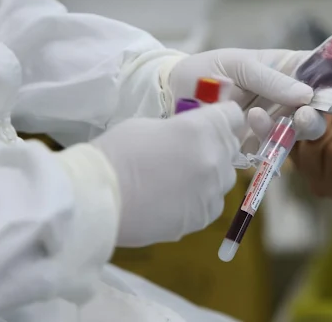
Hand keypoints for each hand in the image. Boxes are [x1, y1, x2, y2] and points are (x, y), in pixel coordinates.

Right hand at [91, 102, 243, 246]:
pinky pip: (213, 203)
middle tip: (189, 150)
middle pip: (231, 146)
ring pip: (225, 177)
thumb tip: (193, 133)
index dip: (221, 116)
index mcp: (202, 129)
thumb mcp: (152, 125)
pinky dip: (201, 200)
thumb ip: (182, 128)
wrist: (97, 199)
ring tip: (180, 178)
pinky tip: (176, 199)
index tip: (209, 121)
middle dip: (215, 144)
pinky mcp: (203, 216)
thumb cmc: (117, 153)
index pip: (234, 115)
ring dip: (210, 174)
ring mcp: (211, 190)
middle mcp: (214, 158)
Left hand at [167, 49, 331, 150]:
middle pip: (324, 104)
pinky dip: (269, 138)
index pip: (328, 68)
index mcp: (287, 68)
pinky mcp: (262, 144)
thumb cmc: (205, 71)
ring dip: (296, 127)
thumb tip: (307, 95)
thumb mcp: (237, 64)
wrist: (172, 97)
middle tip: (307, 112)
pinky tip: (249, 122)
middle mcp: (288, 95)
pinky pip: (278, 147)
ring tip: (263, 115)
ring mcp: (277, 121)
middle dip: (325, 110)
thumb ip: (271, 79)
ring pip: (306, 129)